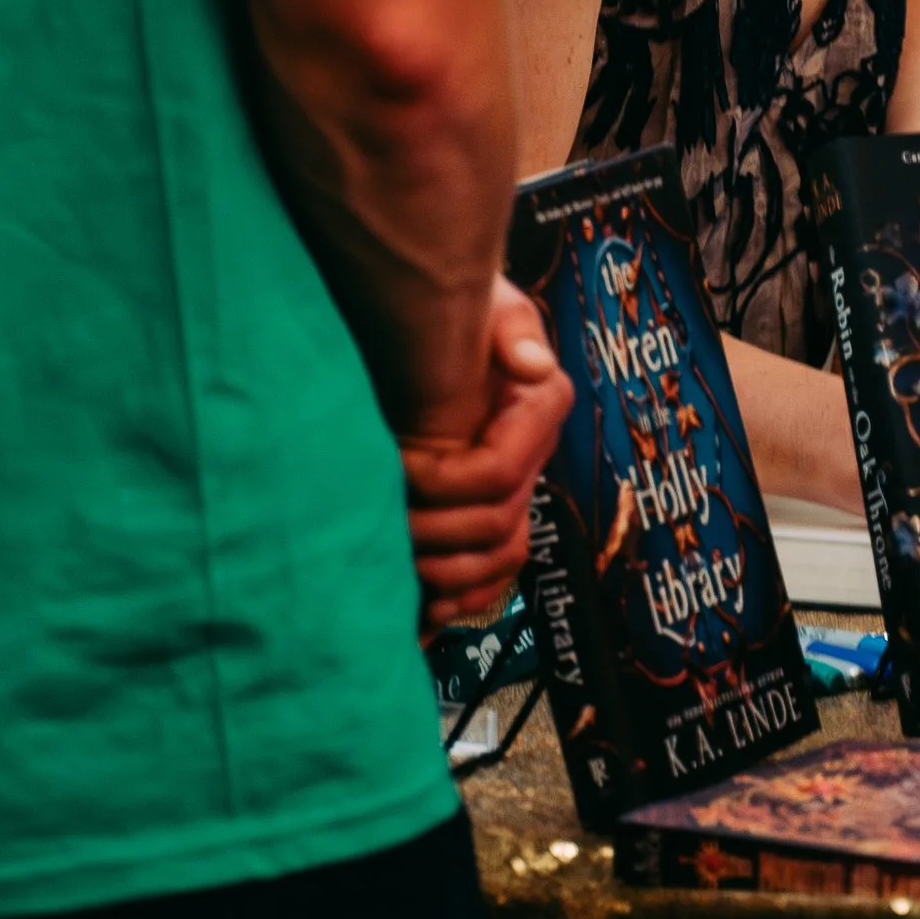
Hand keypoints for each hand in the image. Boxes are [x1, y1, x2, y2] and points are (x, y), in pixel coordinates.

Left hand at [400, 279, 571, 628]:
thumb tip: (529, 365)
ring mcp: (516, 493)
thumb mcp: (488, 303)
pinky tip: (423, 615)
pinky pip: (492, 578)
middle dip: (433, 531)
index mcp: (539, 410)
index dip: (441, 481)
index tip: (394, 463)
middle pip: (495, 527)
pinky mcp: (492, 517)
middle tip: (381, 522)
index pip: (497, 474)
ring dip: (446, 573)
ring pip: (499, 561)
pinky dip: (460, 602)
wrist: (436, 328)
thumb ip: (511, 327)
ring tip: (394, 565)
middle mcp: (534, 457)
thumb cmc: (456, 306)